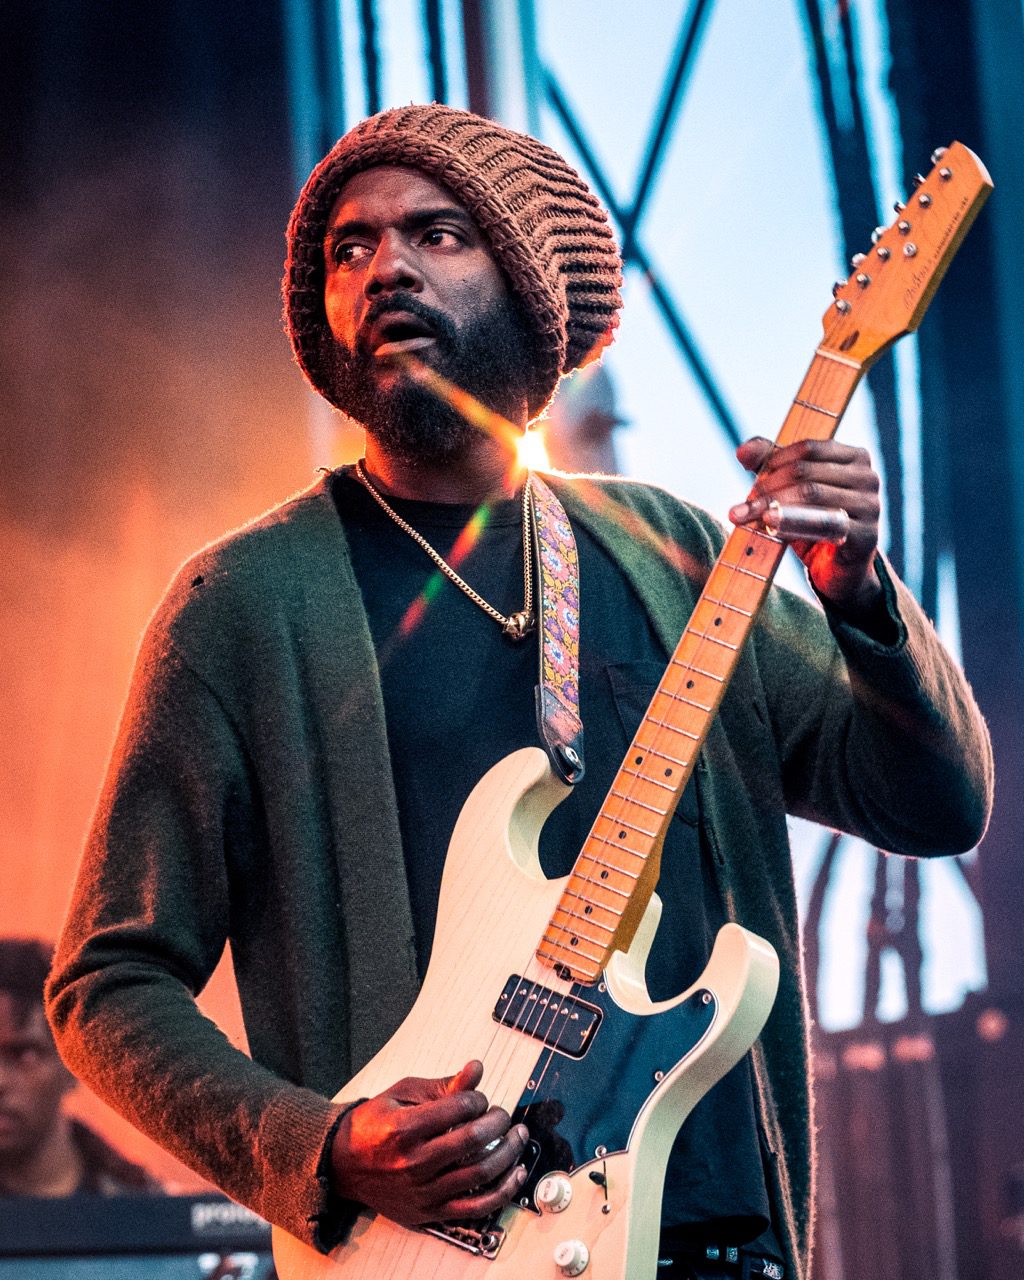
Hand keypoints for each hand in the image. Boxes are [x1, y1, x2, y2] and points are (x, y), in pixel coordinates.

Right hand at [329, 1060, 528, 1225]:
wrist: (343, 1165)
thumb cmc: (373, 1125)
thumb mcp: (402, 1094)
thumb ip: (443, 1085)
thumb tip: (476, 1068)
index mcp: (404, 1128)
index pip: (458, 1109)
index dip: (477, 1099)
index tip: (479, 1099)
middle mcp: (413, 1162)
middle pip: (472, 1140)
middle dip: (498, 1122)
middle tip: (503, 1115)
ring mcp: (423, 1191)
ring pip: (480, 1174)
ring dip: (508, 1152)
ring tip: (517, 1137)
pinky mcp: (430, 1212)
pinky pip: (476, 1207)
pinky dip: (502, 1191)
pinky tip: (516, 1173)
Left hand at [729, 437, 882, 618]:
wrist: (839, 570)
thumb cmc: (814, 523)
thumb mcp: (792, 491)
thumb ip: (770, 465)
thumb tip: (741, 451)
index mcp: (855, 457)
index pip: (808, 449)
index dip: (775, 460)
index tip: (753, 478)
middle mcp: (868, 477)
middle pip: (805, 472)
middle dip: (767, 486)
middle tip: (741, 504)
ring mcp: (870, 506)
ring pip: (811, 493)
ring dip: (771, 504)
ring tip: (744, 515)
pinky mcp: (865, 535)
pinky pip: (823, 523)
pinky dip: (790, 523)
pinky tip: (770, 527)